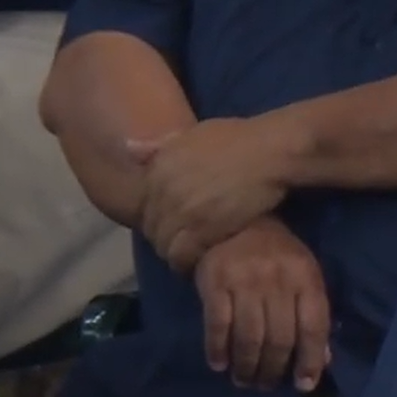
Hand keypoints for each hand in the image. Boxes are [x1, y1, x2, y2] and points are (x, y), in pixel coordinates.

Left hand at [134, 118, 290, 270]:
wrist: (269, 152)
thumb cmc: (240, 138)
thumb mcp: (194, 133)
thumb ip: (162, 146)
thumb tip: (128, 147)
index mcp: (158, 167)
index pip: (145, 205)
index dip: (159, 218)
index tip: (175, 224)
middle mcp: (162, 189)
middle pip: (152, 227)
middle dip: (165, 237)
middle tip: (185, 244)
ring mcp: (180, 211)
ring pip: (163, 245)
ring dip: (175, 253)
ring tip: (192, 257)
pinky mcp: (200, 230)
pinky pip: (180, 256)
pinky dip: (186, 263)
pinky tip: (198, 263)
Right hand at [194, 218, 331, 389]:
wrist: (233, 222)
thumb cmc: (276, 255)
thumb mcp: (303, 277)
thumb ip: (312, 316)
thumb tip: (321, 361)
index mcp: (305, 278)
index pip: (313, 327)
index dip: (310, 360)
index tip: (304, 384)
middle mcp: (278, 281)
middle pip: (279, 339)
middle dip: (273, 370)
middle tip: (265, 385)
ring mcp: (245, 281)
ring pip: (250, 338)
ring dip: (247, 367)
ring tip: (244, 381)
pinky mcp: (215, 282)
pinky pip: (218, 325)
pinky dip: (218, 350)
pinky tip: (219, 364)